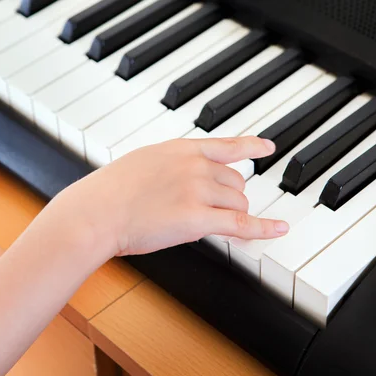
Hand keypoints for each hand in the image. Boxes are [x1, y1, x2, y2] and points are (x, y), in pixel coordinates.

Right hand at [59, 136, 289, 256]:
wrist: (97, 212)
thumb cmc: (110, 191)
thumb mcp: (144, 162)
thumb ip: (171, 165)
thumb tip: (186, 174)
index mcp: (182, 149)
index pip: (226, 145)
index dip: (252, 146)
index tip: (268, 147)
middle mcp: (195, 166)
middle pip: (236, 182)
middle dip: (229, 197)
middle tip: (210, 210)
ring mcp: (198, 191)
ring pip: (237, 203)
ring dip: (230, 214)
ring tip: (205, 222)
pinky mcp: (199, 219)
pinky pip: (241, 224)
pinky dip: (263, 228)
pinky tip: (278, 229)